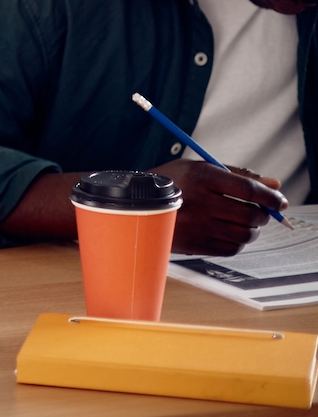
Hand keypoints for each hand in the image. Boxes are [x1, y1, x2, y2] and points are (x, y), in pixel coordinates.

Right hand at [157, 159, 284, 255]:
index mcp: (201, 177)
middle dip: (262, 215)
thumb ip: (239, 175)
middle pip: (250, 215)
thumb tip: (275, 186)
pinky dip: (237, 242)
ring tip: (244, 223)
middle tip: (259, 212)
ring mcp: (196, 226)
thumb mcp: (200, 168)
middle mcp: (199, 202)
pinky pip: (232, 248)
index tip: (280, 201)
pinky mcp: (194, 245)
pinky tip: (228, 232)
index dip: (270, 197)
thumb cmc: (173, 182)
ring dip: (252, 230)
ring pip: (244, 234)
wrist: (137, 204)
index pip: (248, 190)